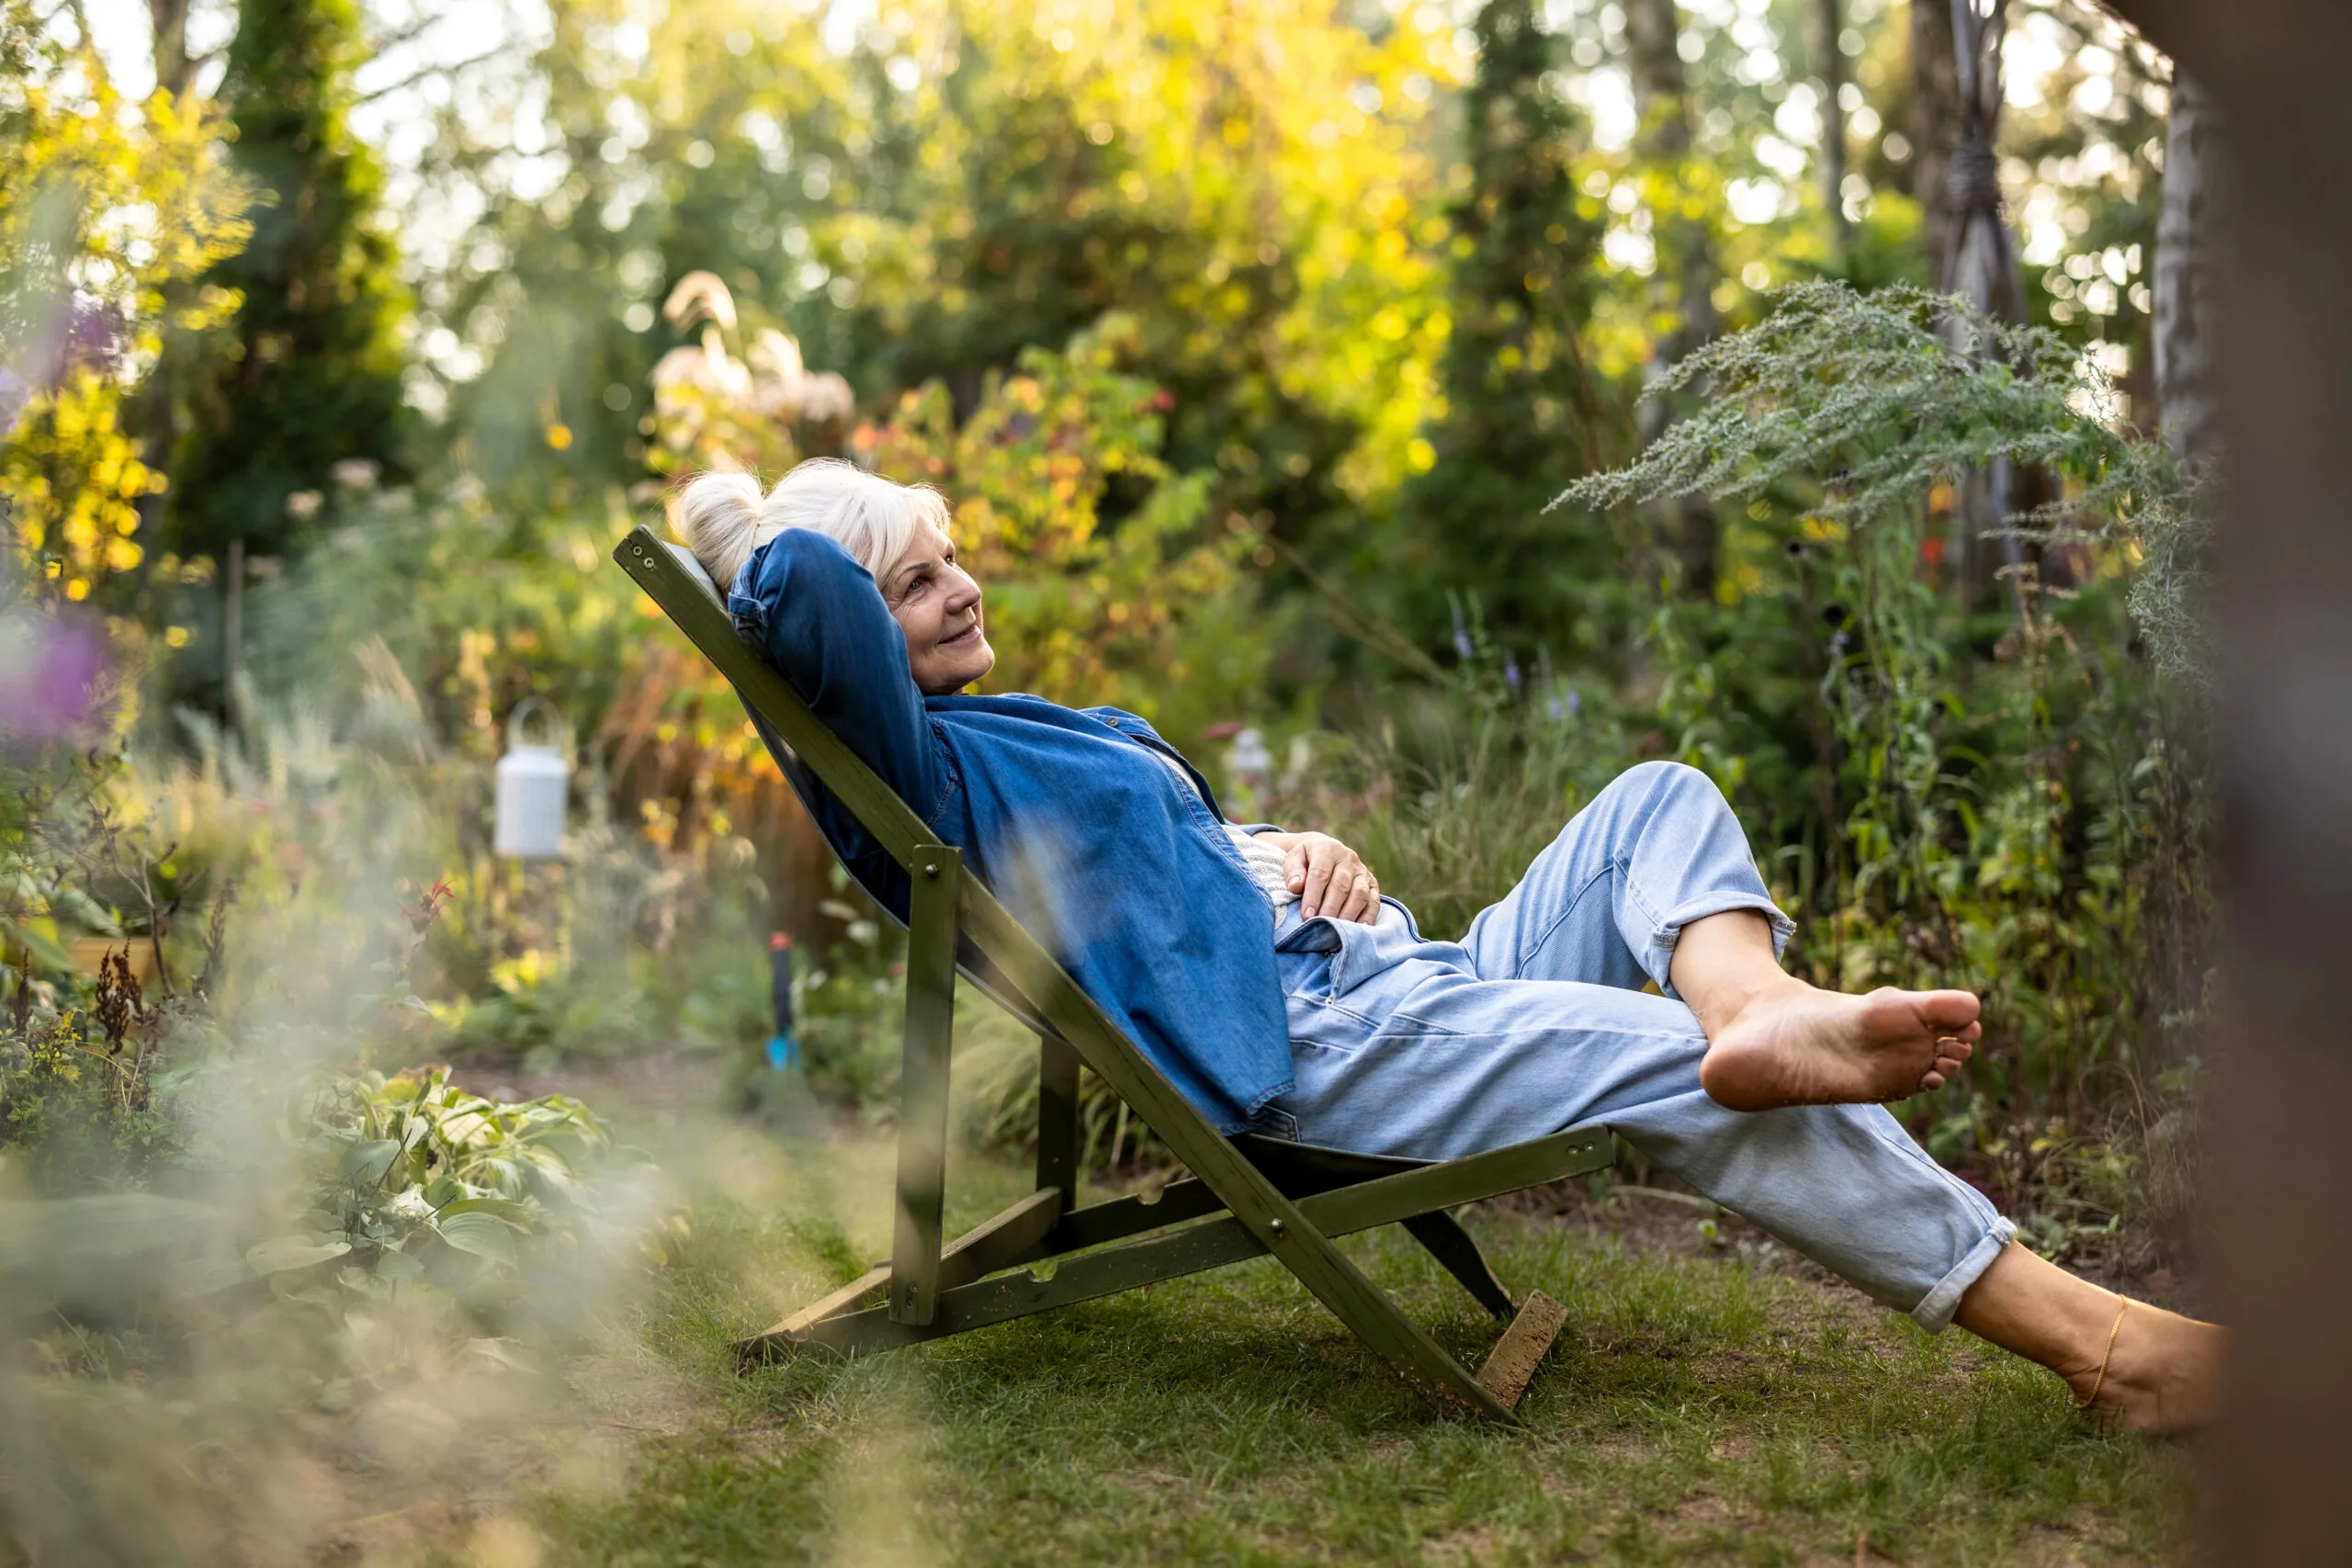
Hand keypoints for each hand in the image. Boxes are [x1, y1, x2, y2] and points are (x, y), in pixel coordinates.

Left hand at [1257, 831, 1381, 923]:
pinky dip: (1368, 916)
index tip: (1306, 915)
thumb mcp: (1294, 858)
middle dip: (1330, 908)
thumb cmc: (1306, 860)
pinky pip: (1374, 901)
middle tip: (1320, 925)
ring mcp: (1362, 871)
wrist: (1327, 851)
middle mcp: (1348, 859)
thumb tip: (1295, 887)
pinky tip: (1359, 929)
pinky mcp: (1372, 883)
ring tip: (1336, 929)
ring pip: (1360, 894)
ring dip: (1348, 913)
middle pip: (1341, 886)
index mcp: (1327, 850)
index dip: (1313, 896)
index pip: (1320, 874)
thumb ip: (1292, 871)